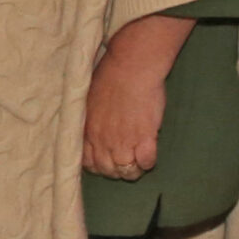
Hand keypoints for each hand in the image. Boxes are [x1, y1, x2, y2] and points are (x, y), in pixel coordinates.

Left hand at [81, 49, 165, 180]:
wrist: (130, 68)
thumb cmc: (110, 76)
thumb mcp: (89, 101)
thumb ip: (90, 120)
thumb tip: (93, 128)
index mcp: (88, 131)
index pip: (88, 164)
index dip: (98, 166)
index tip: (106, 161)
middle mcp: (103, 141)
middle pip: (108, 170)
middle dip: (116, 171)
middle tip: (125, 163)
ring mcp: (124, 141)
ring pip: (127, 171)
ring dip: (134, 169)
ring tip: (139, 161)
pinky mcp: (145, 137)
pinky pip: (147, 162)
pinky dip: (149, 162)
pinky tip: (150, 152)